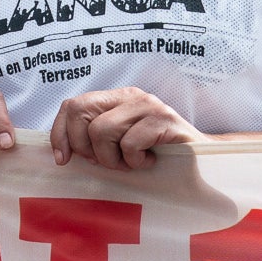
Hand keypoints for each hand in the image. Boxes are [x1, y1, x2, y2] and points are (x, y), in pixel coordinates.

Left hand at [51, 86, 200, 169]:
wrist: (201, 165)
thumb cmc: (156, 158)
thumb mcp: (119, 147)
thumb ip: (94, 141)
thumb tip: (64, 152)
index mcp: (116, 99)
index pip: (72, 105)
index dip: (60, 133)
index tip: (63, 159)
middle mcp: (130, 96)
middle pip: (80, 111)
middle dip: (85, 147)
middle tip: (108, 163)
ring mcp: (148, 105)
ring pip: (102, 130)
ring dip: (113, 159)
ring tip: (132, 164)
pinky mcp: (164, 120)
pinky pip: (129, 143)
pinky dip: (135, 161)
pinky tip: (150, 163)